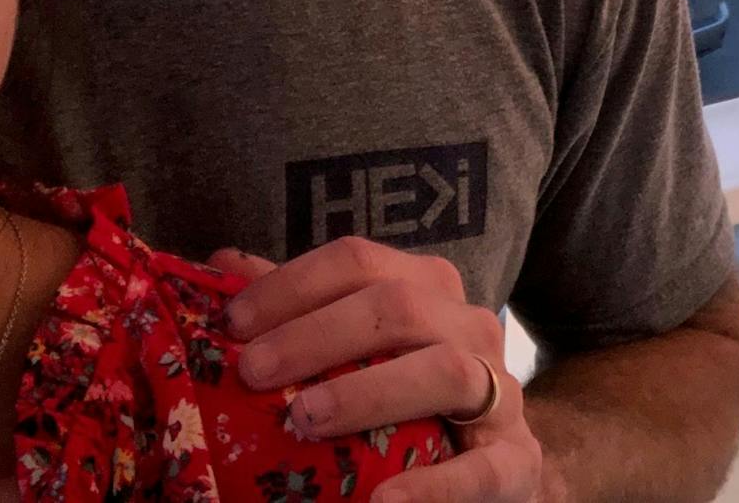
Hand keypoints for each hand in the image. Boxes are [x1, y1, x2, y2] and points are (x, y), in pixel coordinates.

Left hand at [214, 238, 544, 501]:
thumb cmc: (409, 396)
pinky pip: (482, 470)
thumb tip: (223, 265)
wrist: (496, 462)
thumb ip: (300, 310)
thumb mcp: (359, 347)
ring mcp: (499, 391)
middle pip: (397, 306)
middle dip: (317, 334)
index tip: (233, 322)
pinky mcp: (516, 460)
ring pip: (445, 370)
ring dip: (369, 392)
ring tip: (305, 419)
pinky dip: (434, 487)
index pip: (359, 260)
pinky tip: (384, 502)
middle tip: (253, 371)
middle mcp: (469, 325)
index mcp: (428, 287)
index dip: (293, 284)